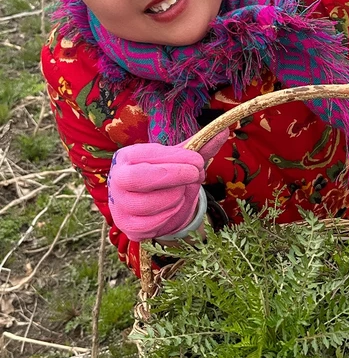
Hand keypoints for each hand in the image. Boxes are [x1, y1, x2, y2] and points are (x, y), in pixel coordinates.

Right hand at [107, 132, 228, 241]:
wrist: (150, 205)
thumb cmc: (164, 176)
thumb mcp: (179, 160)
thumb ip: (198, 147)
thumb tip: (223, 130)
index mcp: (126, 157)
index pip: (148, 156)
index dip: (176, 159)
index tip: (198, 161)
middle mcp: (116, 180)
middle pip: (142, 178)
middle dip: (175, 176)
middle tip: (196, 175)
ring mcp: (119, 206)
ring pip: (151, 204)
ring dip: (176, 197)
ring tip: (181, 192)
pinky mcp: (128, 227)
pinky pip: (152, 225)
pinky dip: (169, 216)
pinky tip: (173, 208)